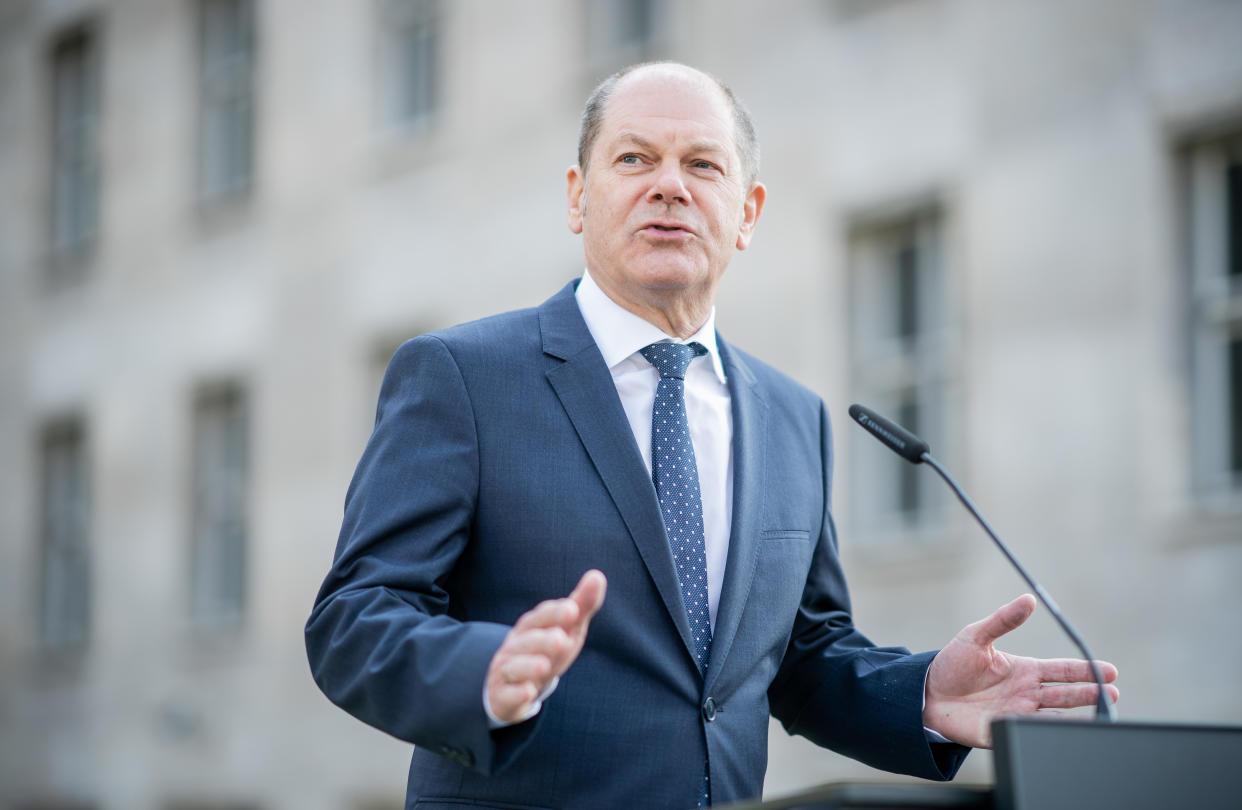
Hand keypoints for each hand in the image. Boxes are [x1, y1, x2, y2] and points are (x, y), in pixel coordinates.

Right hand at [485, 569, 607, 724]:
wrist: (512, 684)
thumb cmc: (546, 649)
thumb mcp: (566, 628)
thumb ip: (582, 604)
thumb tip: (597, 575)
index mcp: (531, 627)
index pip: (541, 616)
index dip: (555, 613)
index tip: (573, 609)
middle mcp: (516, 646)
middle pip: (527, 641)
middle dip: (542, 640)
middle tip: (561, 640)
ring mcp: (506, 671)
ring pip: (514, 667)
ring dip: (528, 666)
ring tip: (544, 666)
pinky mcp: (502, 697)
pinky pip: (507, 695)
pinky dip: (517, 694)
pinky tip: (528, 693)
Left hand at [923, 594, 1118, 748]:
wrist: (926, 694)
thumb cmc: (952, 664)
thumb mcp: (976, 636)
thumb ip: (1003, 620)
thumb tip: (1028, 599)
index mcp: (1024, 670)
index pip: (1062, 670)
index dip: (1085, 670)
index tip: (1109, 671)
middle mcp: (1027, 693)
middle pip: (1065, 694)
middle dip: (1089, 694)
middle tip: (1111, 694)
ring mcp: (1018, 714)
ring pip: (1055, 717)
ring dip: (1077, 716)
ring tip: (1099, 715)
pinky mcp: (1005, 732)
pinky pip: (1030, 733)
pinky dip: (1047, 733)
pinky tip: (1062, 732)